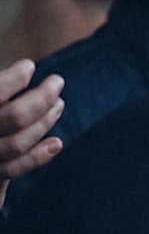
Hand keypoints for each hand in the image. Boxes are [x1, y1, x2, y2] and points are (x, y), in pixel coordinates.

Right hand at [0, 60, 64, 208]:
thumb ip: (2, 91)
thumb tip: (25, 68)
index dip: (12, 79)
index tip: (30, 66)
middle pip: (14, 116)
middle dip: (40, 98)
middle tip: (57, 82)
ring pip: (19, 142)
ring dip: (45, 123)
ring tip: (59, 104)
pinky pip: (17, 167)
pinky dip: (39, 156)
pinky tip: (57, 142)